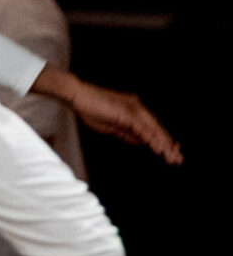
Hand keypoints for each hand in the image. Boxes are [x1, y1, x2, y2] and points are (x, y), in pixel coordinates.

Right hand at [35, 65, 181, 163]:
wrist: (78, 96)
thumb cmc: (91, 108)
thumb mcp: (113, 126)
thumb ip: (128, 133)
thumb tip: (141, 142)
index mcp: (134, 110)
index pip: (152, 127)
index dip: (162, 140)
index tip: (171, 153)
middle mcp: (137, 107)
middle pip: (157, 128)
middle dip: (168, 145)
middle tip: (178, 159)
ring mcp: (133, 108)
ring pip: (153, 129)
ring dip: (163, 144)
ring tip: (172, 157)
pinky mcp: (127, 112)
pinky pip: (143, 128)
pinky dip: (152, 139)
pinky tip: (158, 149)